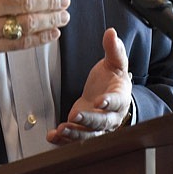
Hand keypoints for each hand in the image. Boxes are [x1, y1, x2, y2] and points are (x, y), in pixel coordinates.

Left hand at [47, 28, 131, 143]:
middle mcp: (111, 116)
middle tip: (76, 116)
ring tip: (61, 130)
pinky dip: (63, 140)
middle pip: (103, 122)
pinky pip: (75, 138)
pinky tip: (52, 137)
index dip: (110, 102)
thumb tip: (111, 33)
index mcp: (120, 98)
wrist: (106, 94)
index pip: (117, 102)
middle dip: (89, 121)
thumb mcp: (114, 62)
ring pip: (89, 135)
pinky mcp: (83, 130)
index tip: (100, 101)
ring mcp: (97, 126)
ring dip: (75, 134)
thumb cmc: (111, 78)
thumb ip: (114, 49)